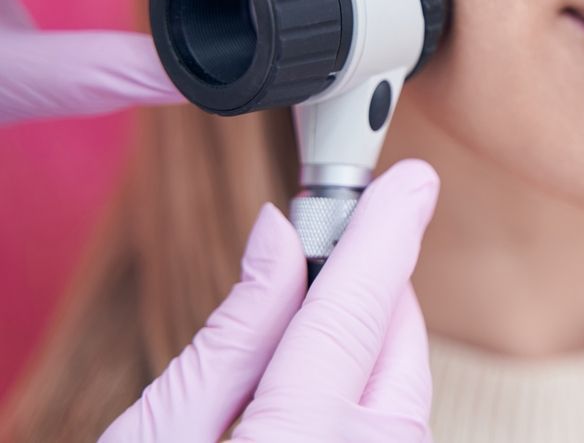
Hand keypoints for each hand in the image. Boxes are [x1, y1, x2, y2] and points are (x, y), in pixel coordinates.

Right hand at [99, 159, 439, 442]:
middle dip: (375, 291)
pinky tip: (320, 400)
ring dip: (372, 349)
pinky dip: (367, 402)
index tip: (413, 180)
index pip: (354, 310)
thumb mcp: (156, 440)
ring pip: (402, 397)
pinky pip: (392, 436)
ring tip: (308, 335)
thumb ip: (232, 338)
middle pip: (396, 350)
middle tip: (332, 253)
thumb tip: (279, 239)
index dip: (385, 233)